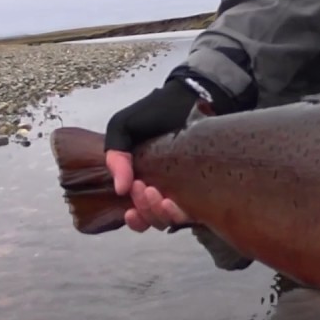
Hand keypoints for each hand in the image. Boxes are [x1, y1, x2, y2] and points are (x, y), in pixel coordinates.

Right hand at [104, 77, 204, 231]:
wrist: (188, 98)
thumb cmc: (155, 114)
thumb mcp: (123, 128)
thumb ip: (115, 155)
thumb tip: (120, 190)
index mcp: (142, 182)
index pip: (137, 213)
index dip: (133, 216)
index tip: (129, 199)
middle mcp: (163, 192)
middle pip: (152, 220)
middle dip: (144, 209)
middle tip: (145, 188)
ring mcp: (183, 192)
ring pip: (168, 221)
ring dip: (158, 214)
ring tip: (160, 196)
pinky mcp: (203, 190)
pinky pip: (190, 214)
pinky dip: (177, 214)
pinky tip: (172, 202)